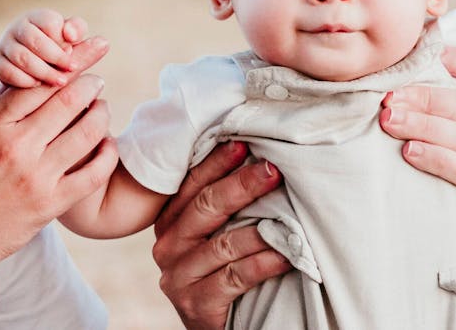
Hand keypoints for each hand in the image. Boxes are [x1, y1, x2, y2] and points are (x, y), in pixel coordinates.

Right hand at [0, 8, 91, 87]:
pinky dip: (25, 80)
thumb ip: (76, 29)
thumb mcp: (70, 35)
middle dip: (56, 58)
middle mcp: (17, 28)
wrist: (35, 64)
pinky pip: (7, 72)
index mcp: (37, 17)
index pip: (49, 23)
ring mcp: (5, 45)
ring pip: (22, 57)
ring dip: (43, 72)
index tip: (73, 55)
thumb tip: (70, 35)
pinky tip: (39, 85)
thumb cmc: (58, 45)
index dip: (63, 41)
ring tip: (59, 81)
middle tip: (70, 70)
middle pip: (35, 41)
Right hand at [0, 37, 116, 279]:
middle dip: (89, 85)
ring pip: (87, 132)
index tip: (74, 65)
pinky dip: (108, 154)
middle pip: (67, 100)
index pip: (36, 84)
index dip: (61, 70)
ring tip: (103, 109)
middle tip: (96, 82)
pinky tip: (108, 145)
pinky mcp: (52, 204)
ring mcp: (37, 176)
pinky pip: (94, 173)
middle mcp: (16, 147)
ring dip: (102, 114)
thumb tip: (21, 80)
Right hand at [151, 142, 290, 329]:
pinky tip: (285, 256)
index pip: (191, 185)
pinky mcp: (195, 303)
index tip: (245, 144)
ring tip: (287, 218)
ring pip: (222, 245)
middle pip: (205, 209)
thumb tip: (257, 160)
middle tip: (272, 171)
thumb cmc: (220, 270)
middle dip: (241, 186)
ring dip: (259, 230)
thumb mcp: (213, 236)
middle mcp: (167, 246)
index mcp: (170, 222)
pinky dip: (263, 264)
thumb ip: (222, 207)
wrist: (214, 326)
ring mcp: (178, 276)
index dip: (216, 163)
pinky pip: (234, 277)